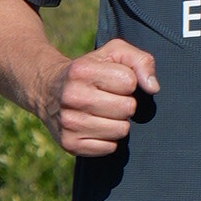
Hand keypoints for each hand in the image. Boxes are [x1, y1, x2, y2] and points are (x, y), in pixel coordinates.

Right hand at [42, 38, 158, 158]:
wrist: (47, 90)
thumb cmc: (89, 70)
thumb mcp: (113, 53)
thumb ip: (141, 61)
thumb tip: (153, 87)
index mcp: (82, 71)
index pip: (130, 82)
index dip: (127, 81)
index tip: (113, 81)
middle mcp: (72, 97)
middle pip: (127, 108)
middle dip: (125, 103)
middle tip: (109, 98)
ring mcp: (69, 123)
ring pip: (121, 130)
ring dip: (118, 122)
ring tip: (103, 112)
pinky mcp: (70, 144)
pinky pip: (110, 148)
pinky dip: (108, 139)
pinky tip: (95, 126)